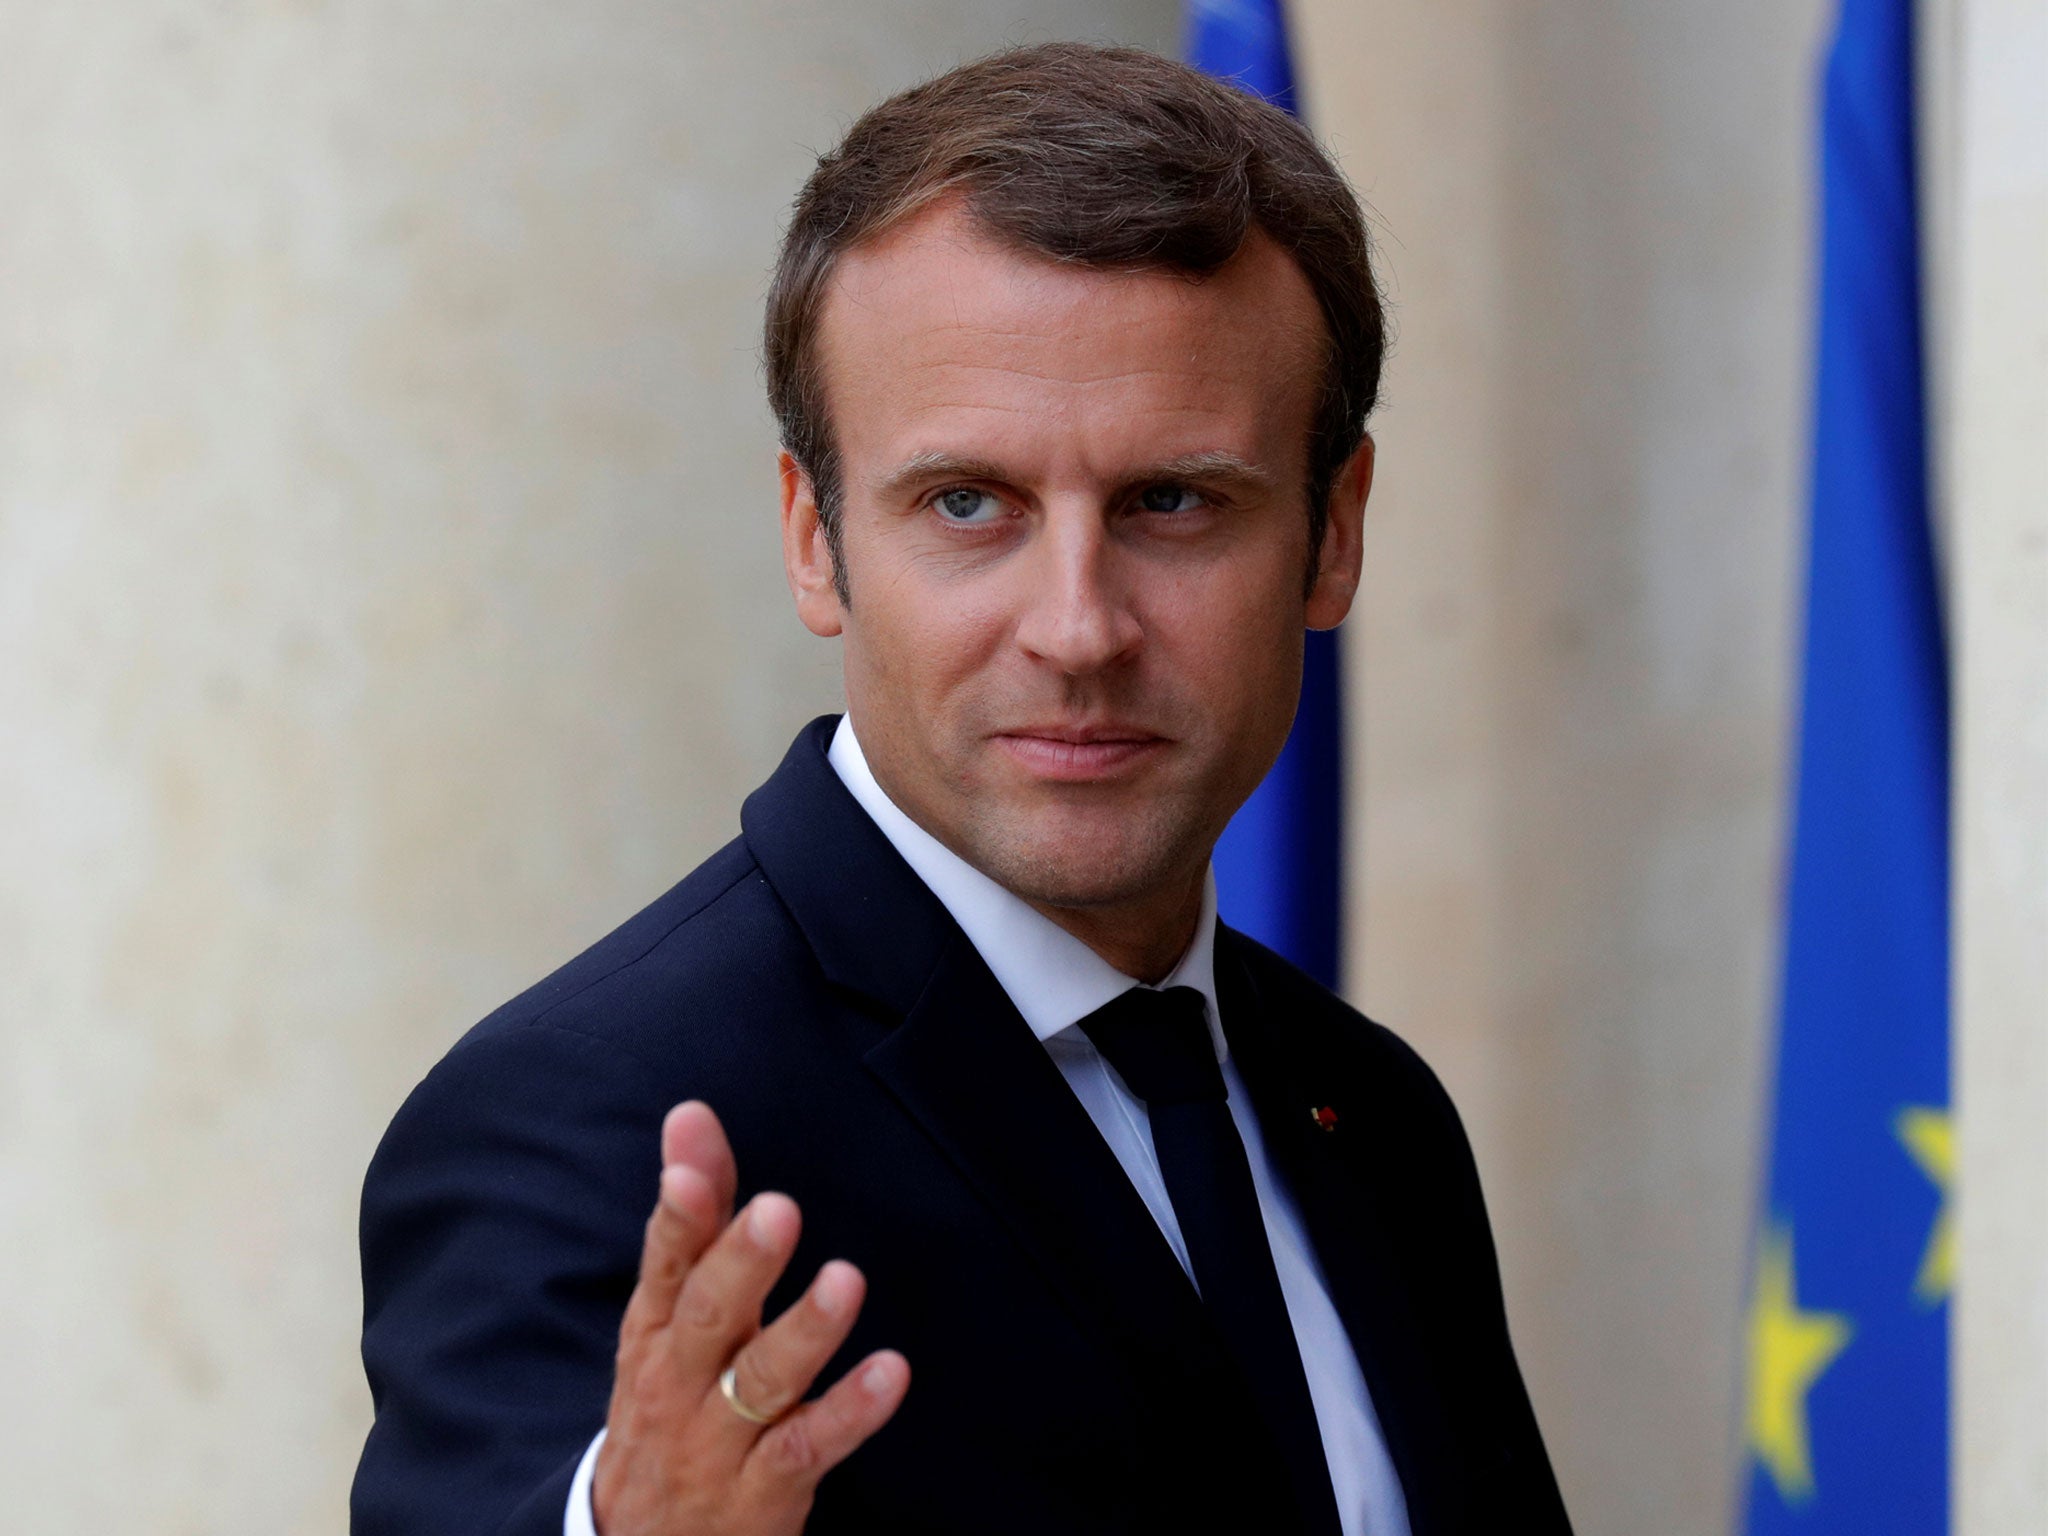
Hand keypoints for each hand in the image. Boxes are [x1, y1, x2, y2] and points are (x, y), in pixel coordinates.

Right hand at [592, 1101, 909, 1534]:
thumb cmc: (665, 1404)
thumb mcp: (665, 1318)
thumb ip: (694, 1217)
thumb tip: (692, 1114)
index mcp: (653, 1331)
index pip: (665, 1263)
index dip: (678, 1215)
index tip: (689, 1165)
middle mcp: (676, 1382)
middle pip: (706, 1316)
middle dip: (740, 1262)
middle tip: (778, 1209)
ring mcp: (716, 1441)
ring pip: (758, 1381)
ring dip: (803, 1331)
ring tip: (845, 1279)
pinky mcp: (763, 1491)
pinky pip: (807, 1446)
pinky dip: (849, 1410)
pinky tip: (890, 1372)